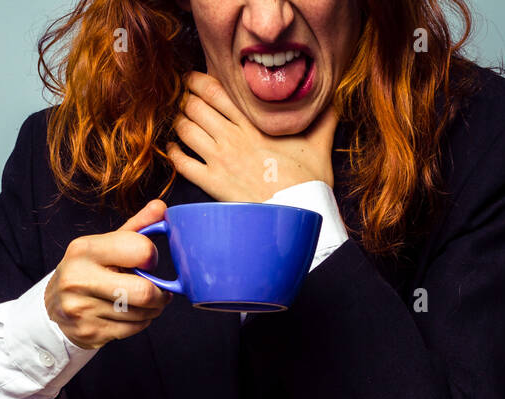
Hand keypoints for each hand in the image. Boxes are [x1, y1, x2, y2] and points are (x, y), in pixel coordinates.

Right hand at [44, 200, 172, 348]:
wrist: (54, 308)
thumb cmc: (88, 271)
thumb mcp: (105, 245)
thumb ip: (135, 228)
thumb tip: (161, 207)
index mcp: (85, 250)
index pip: (139, 249)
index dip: (152, 257)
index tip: (148, 262)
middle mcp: (79, 279)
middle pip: (144, 292)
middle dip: (160, 294)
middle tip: (160, 292)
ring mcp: (82, 308)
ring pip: (142, 314)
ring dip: (152, 310)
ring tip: (143, 303)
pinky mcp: (90, 331)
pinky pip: (133, 330)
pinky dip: (141, 323)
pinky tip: (132, 314)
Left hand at [166, 71, 338, 202]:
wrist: (298, 213)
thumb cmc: (308, 182)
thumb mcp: (319, 146)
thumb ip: (323, 120)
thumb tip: (331, 102)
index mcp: (254, 125)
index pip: (217, 92)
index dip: (199, 81)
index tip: (193, 79)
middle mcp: (233, 139)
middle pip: (195, 107)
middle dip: (186, 100)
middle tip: (186, 101)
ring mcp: (220, 161)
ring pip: (186, 131)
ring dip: (179, 123)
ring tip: (182, 122)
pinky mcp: (213, 184)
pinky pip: (182, 164)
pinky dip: (173, 153)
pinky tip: (173, 149)